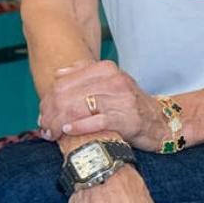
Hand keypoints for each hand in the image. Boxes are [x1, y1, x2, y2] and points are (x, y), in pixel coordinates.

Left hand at [40, 59, 165, 149]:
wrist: (160, 122)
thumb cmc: (129, 104)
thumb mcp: (109, 83)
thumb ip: (84, 75)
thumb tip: (58, 74)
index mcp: (106, 69)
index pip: (64, 82)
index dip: (48, 100)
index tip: (43, 115)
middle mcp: (114, 80)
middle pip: (67, 95)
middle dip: (50, 114)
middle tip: (44, 128)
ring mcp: (121, 99)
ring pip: (77, 108)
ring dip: (59, 123)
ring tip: (52, 133)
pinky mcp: (127, 118)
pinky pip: (95, 121)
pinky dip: (78, 127)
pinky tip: (68, 131)